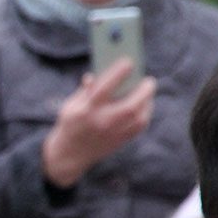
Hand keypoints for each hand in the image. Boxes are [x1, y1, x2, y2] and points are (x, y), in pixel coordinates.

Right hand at [42, 58, 155, 187]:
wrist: (69, 155)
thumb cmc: (70, 124)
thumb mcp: (71, 105)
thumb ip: (86, 90)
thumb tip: (98, 75)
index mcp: (85, 111)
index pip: (104, 89)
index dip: (117, 74)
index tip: (128, 62)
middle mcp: (101, 123)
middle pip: (130, 107)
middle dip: (143, 92)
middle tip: (149, 80)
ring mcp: (112, 134)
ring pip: (139, 118)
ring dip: (147, 103)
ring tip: (147, 92)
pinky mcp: (120, 142)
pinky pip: (139, 126)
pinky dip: (144, 114)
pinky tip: (144, 106)